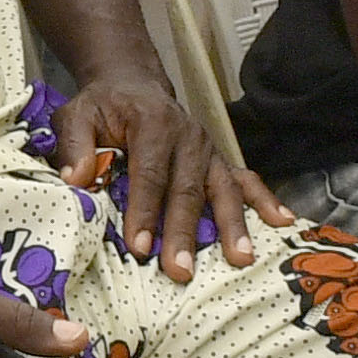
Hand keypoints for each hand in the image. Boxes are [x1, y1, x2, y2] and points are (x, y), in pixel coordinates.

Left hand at [48, 70, 285, 280]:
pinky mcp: (218, 160)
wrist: (132, 86)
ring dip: (232, 225)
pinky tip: (282, 222)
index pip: (149, 173)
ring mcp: (208, 149)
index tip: (140, 247)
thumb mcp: (77, 115)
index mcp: (153, 124)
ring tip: (240, 259)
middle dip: (185, 232)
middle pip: (188, 189)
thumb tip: (77, 179)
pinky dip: (265, 201)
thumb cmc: (103, 108)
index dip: (145, 211)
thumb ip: (75, 145)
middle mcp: (188, 136)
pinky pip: (245, 180)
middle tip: (181, 271)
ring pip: (222, 189)